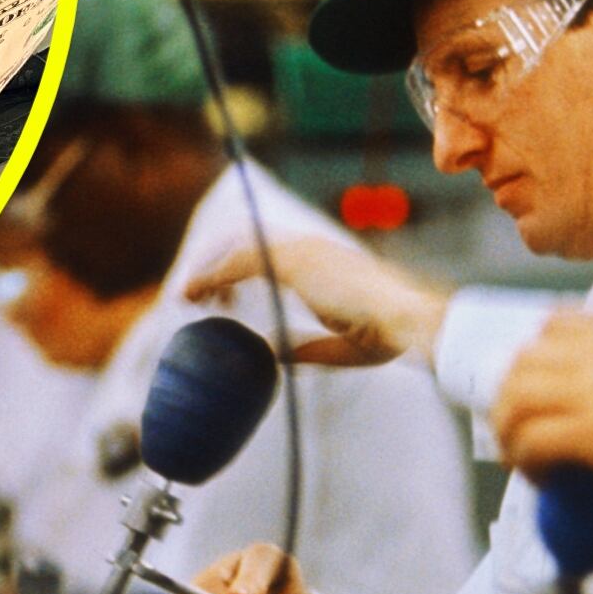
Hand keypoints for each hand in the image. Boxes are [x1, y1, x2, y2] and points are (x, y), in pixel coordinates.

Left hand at [182, 234, 447, 366]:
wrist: (406, 320)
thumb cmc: (388, 334)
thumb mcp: (342, 348)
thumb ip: (306, 348)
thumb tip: (271, 351)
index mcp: (324, 262)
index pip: (271, 253)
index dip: (240, 273)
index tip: (223, 302)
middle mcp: (310, 247)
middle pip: (248, 242)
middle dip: (218, 265)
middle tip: (200, 299)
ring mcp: (302, 249)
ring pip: (238, 247)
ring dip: (209, 270)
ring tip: (187, 296)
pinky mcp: (293, 259)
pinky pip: (239, 261)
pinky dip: (212, 275)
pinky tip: (196, 292)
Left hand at [489, 315, 592, 517]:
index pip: (557, 324)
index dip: (537, 353)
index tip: (540, 385)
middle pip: (525, 358)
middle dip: (512, 394)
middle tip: (522, 430)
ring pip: (515, 396)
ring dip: (509, 429)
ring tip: (522, 459)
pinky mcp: (591, 432)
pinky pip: (531, 439)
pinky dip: (525, 460)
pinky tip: (541, 480)